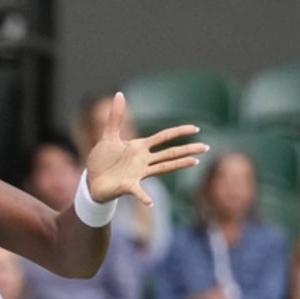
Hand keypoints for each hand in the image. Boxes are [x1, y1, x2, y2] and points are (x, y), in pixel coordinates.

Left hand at [84, 93, 206, 207]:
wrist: (93, 181)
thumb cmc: (102, 160)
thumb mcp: (108, 136)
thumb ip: (115, 117)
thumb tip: (120, 93)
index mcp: (140, 147)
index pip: (164, 137)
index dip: (179, 132)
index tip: (196, 129)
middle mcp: (144, 160)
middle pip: (170, 152)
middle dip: (188, 149)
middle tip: (206, 147)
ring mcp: (138, 173)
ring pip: (163, 167)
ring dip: (179, 164)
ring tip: (195, 162)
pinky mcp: (129, 186)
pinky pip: (139, 192)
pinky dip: (145, 197)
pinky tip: (151, 203)